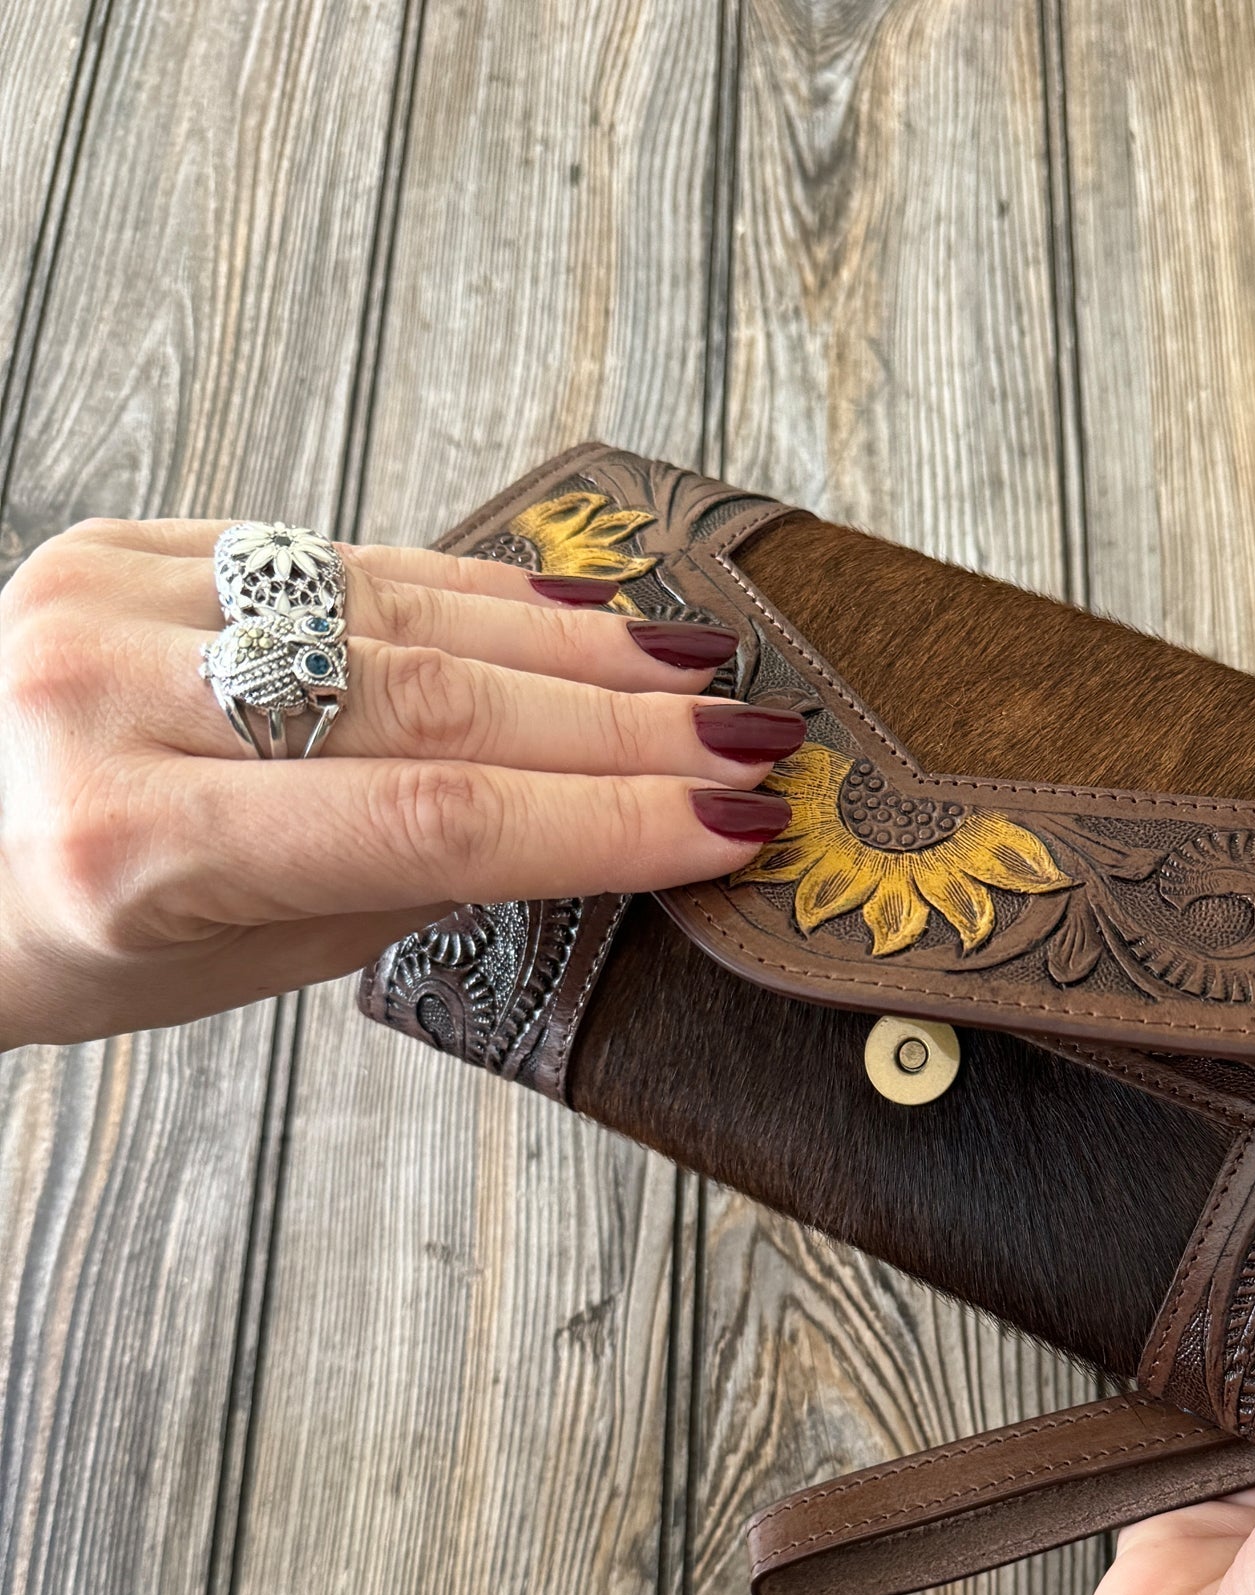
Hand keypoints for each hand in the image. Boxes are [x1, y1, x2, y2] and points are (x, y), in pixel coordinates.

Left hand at [0, 517, 799, 1046]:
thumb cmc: (61, 943)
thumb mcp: (225, 959)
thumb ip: (389, 876)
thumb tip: (569, 815)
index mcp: (128, 845)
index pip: (433, 820)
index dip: (605, 822)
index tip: (728, 828)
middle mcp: (109, 699)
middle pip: (438, 706)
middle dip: (622, 730)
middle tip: (751, 742)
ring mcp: (111, 598)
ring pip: (405, 616)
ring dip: (575, 648)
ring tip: (697, 674)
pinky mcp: (127, 541)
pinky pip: (342, 561)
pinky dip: (477, 590)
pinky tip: (580, 610)